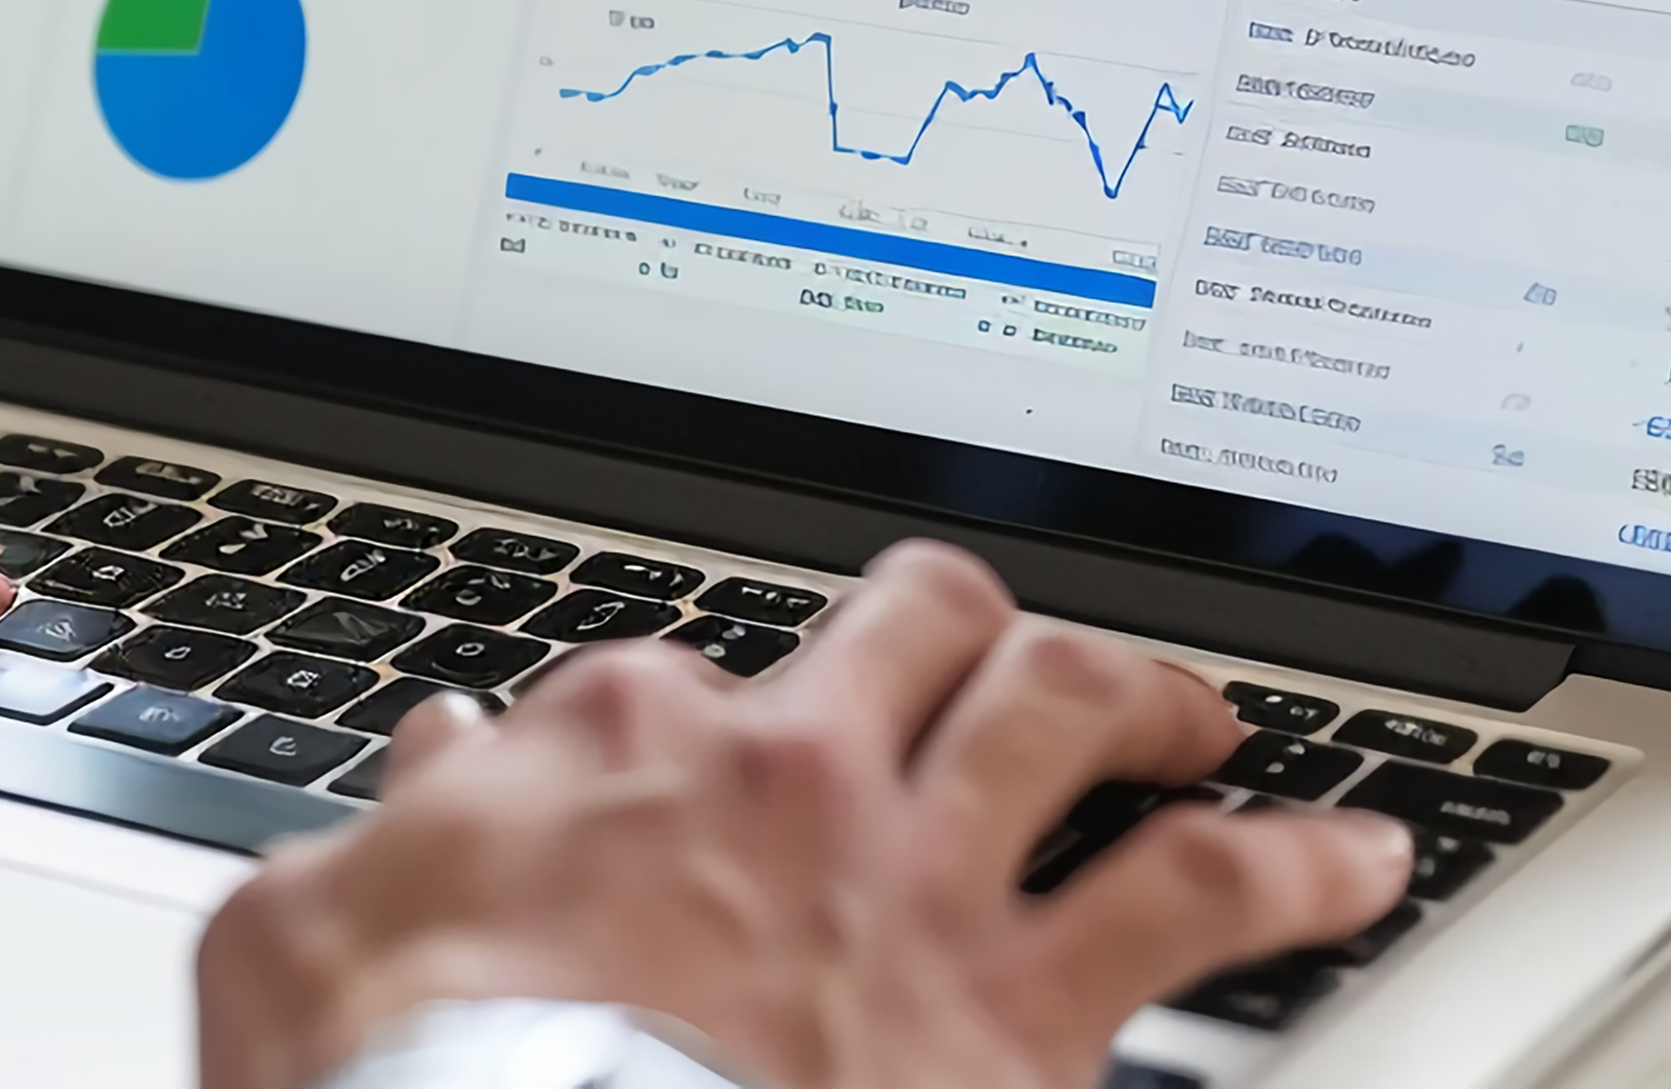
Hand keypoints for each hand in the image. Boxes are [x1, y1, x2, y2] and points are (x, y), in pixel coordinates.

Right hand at [193, 541, 1403, 1088]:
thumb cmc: (410, 1087)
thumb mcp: (308, 944)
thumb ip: (394, 833)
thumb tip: (439, 760)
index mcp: (621, 747)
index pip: (685, 681)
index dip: (699, 724)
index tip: (709, 770)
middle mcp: (797, 773)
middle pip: (925, 627)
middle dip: (979, 628)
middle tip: (1017, 658)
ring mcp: (926, 879)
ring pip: (1086, 711)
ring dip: (1160, 699)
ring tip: (1213, 720)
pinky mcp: (1029, 1005)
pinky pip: (1207, 896)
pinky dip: (1301, 868)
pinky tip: (1362, 863)